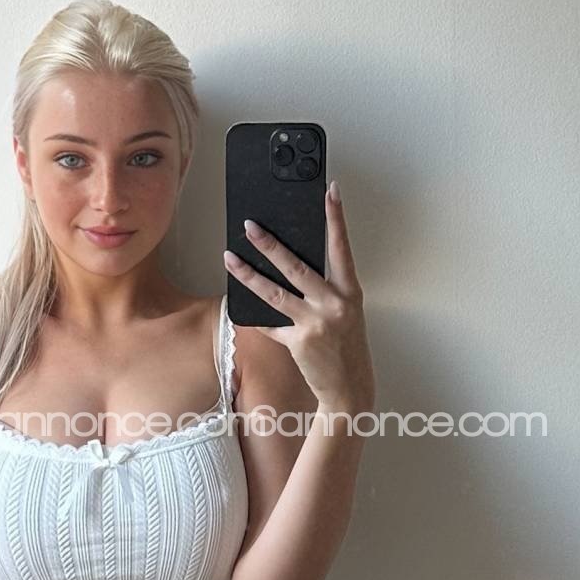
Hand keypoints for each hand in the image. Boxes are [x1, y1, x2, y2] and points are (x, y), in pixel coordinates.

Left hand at [223, 180, 374, 412]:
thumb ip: (324, 291)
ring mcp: (315, 324)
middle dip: (270, 245)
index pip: (341, 248)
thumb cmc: (346, 347)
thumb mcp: (344, 314)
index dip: (336, 218)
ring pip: (274, 293)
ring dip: (248, 275)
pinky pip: (269, 324)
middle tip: (250, 226)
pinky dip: (252, 316)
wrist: (349, 388)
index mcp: (349, 292)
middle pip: (297, 267)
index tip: (329, 191)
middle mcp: (333, 305)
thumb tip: (290, 267)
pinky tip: (236, 305)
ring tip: (229, 258)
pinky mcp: (297, 342)